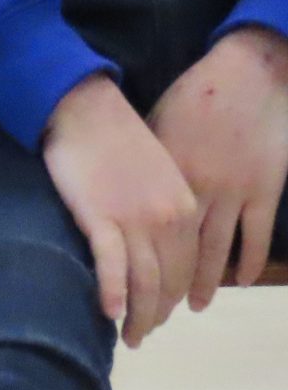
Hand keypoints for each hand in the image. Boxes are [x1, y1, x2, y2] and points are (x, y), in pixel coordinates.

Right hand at [42, 72, 202, 346]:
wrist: (82, 106)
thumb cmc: (114, 138)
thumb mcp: (156, 174)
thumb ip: (163, 210)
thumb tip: (155, 246)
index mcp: (184, 208)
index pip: (185, 269)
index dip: (172, 297)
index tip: (159, 313)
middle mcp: (167, 219)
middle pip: (167, 283)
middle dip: (156, 315)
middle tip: (142, 334)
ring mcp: (134, 219)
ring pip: (143, 283)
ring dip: (138, 317)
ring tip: (129, 336)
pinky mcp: (99, 216)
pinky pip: (111, 265)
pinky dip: (113, 293)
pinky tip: (108, 311)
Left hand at [150, 25, 287, 307]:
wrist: (245, 76)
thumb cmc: (195, 95)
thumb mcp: (158, 127)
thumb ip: (148, 165)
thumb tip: (128, 193)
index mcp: (165, 173)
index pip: (147, 229)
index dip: (136, 262)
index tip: (124, 285)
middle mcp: (196, 189)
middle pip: (178, 249)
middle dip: (165, 286)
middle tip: (153, 313)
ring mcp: (234, 192)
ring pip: (216, 251)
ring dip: (204, 283)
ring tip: (191, 308)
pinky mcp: (264, 191)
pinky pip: (254, 237)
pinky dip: (246, 263)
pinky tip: (236, 281)